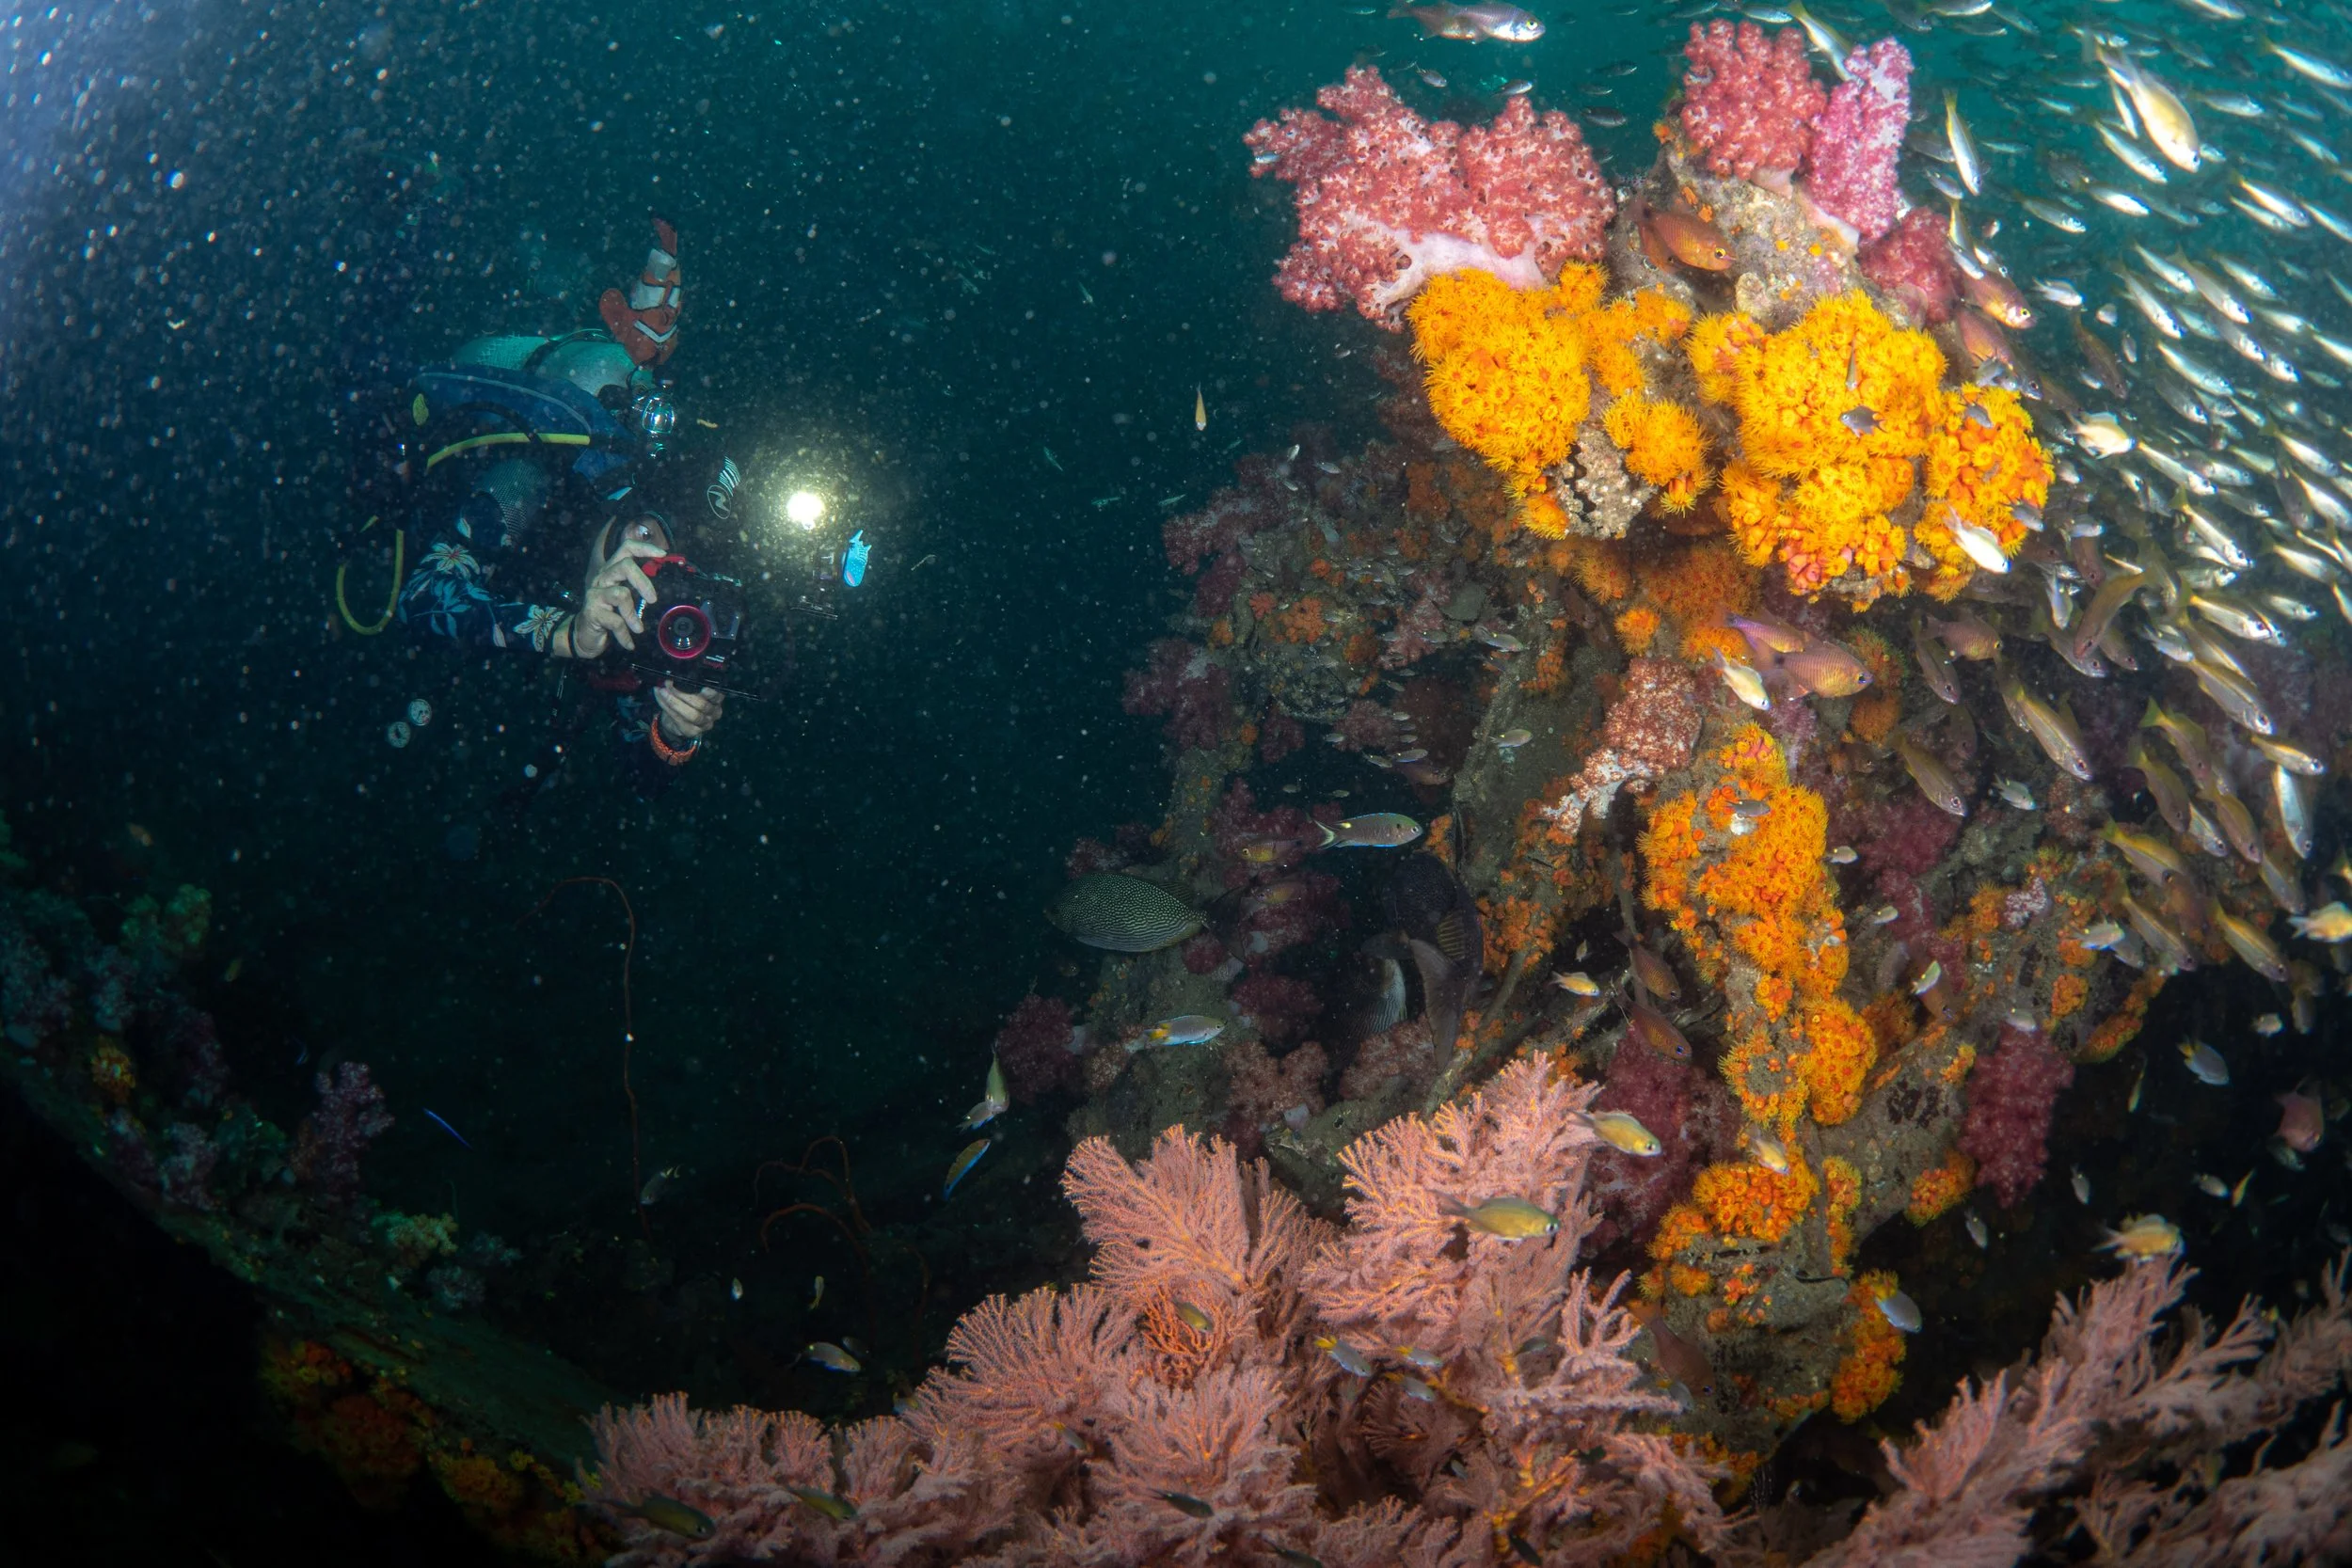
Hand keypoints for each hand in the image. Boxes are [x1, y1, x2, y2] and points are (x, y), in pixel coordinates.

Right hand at [568, 537, 666, 657]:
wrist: (586, 634)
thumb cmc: (610, 613)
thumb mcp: (626, 597)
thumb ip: (639, 587)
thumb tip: (666, 582)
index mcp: (612, 570)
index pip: (626, 548)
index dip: (644, 548)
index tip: (662, 555)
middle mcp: (602, 578)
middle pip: (625, 566)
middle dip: (643, 582)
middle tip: (653, 599)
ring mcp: (595, 594)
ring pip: (621, 594)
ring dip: (633, 614)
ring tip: (638, 628)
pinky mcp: (592, 611)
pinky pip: (616, 621)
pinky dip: (625, 634)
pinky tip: (629, 642)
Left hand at [653, 683, 723, 744]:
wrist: (675, 721)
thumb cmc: (685, 701)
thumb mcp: (690, 690)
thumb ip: (686, 683)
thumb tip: (673, 676)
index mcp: (717, 699)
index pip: (717, 696)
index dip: (711, 693)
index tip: (702, 688)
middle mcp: (714, 712)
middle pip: (702, 705)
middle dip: (683, 694)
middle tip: (668, 684)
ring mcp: (705, 724)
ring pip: (691, 714)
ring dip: (674, 701)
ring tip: (662, 691)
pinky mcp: (692, 731)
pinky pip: (679, 719)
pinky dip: (667, 707)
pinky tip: (660, 697)